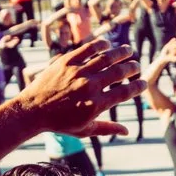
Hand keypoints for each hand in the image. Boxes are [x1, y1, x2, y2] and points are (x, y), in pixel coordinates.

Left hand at [14, 39, 141, 135]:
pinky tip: (107, 44)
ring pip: (105, 57)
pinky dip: (100, 45)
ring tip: (128, 50)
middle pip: (118, 72)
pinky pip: (87, 49)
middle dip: (132, 67)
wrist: (32, 111)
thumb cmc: (59, 123)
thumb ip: (107, 129)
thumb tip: (127, 131)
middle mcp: (88, 87)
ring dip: (120, 52)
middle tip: (136, 65)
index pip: (124, 93)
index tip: (143, 83)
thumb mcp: (84, 130)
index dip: (137, 87)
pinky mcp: (66, 62)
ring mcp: (77, 73)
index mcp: (95, 105)